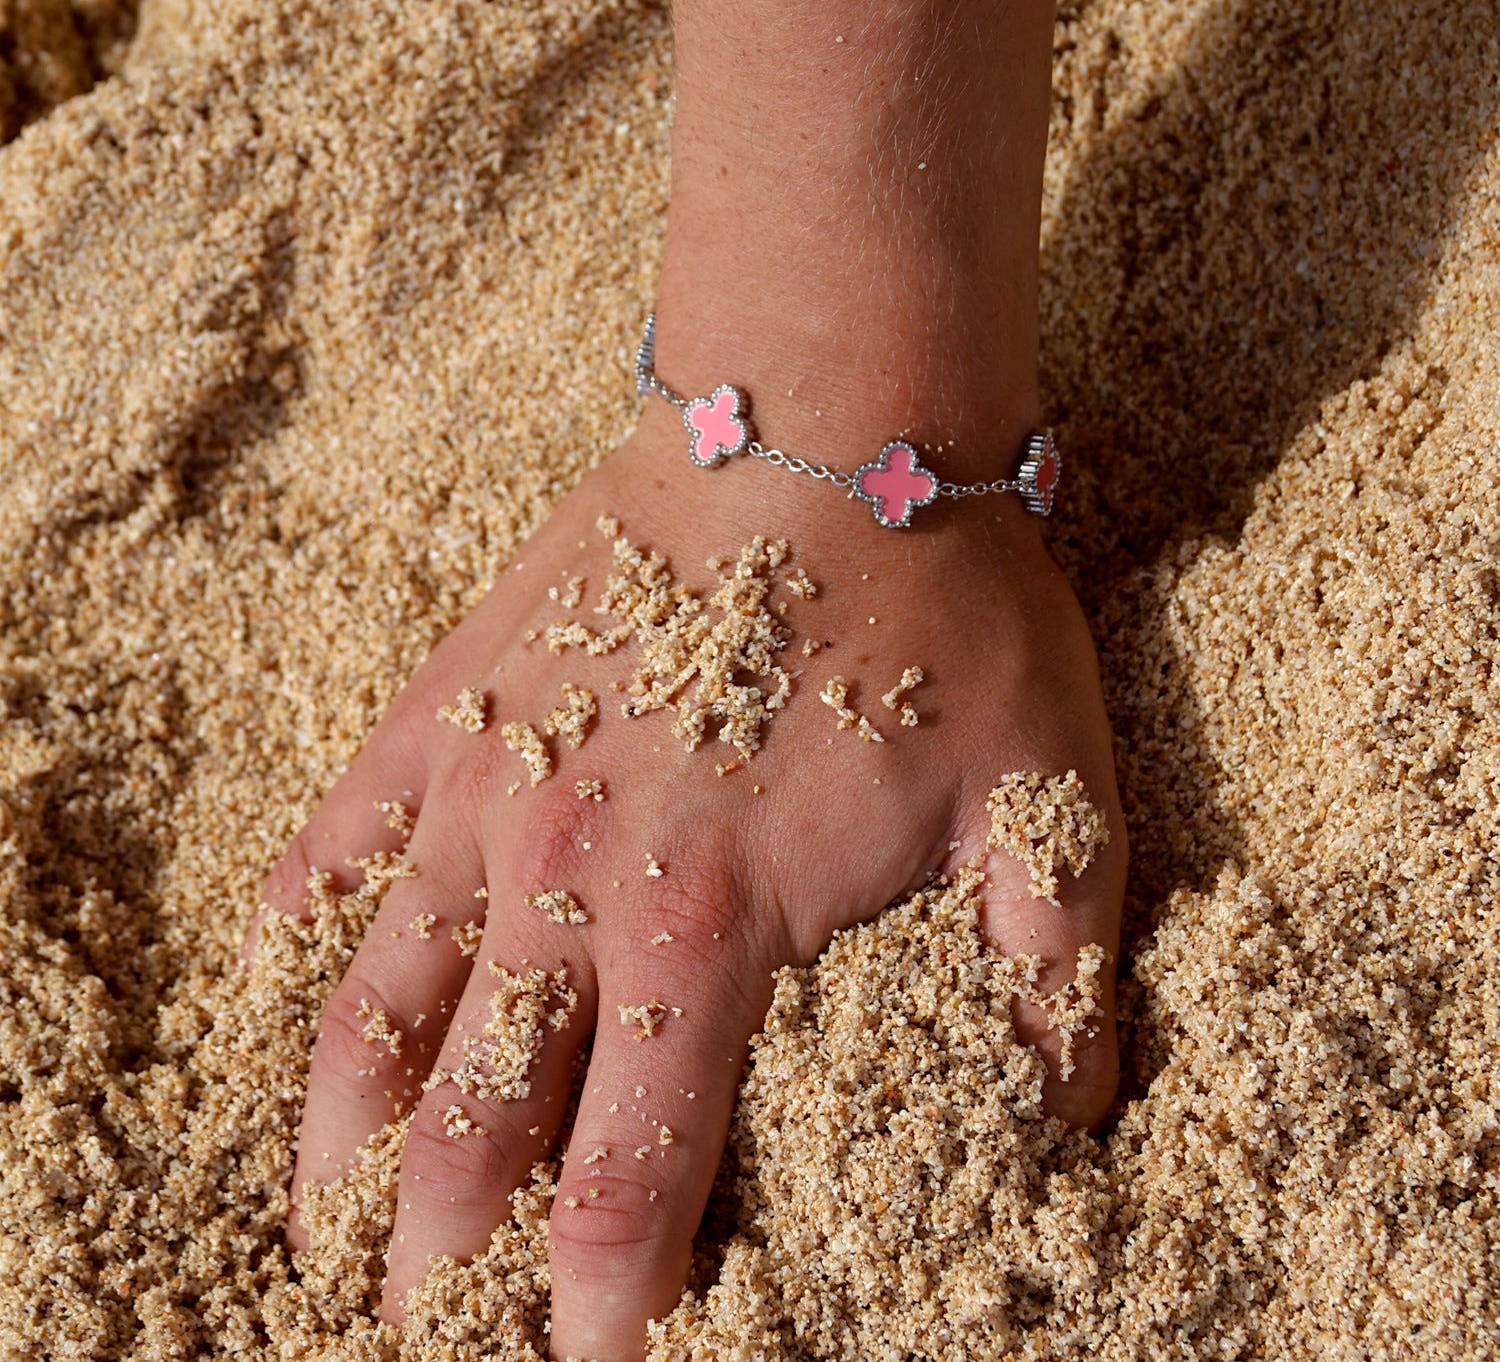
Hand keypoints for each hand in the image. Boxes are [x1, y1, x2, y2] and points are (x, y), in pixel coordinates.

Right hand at [245, 399, 1126, 1359]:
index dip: (599, 1298)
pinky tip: (285, 963)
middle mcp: (568, 877)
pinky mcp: (455, 698)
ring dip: (338, 1123)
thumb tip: (1068, 1129)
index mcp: (708, 927)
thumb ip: (1052, 981)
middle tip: (424, 1320)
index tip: (584, 1357)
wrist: (825, 422)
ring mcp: (492, 783)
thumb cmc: (938, 609)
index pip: (630, 1172)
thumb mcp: (1046, 802)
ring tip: (317, 1214)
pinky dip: (308, 912)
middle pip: (470, 1114)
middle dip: (442, 1246)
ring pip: (376, 993)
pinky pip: (346, 825)